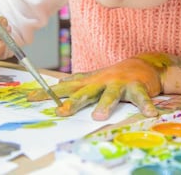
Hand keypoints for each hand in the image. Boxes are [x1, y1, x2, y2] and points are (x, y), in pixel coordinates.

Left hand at [27, 54, 164, 120]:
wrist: (143, 64)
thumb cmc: (114, 75)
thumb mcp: (94, 77)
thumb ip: (78, 81)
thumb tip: (58, 83)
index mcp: (90, 82)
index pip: (65, 87)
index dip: (48, 93)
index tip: (31, 98)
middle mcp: (102, 81)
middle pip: (85, 93)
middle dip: (73, 103)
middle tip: (61, 112)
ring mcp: (120, 83)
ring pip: (111, 94)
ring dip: (105, 105)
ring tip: (99, 116)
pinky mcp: (137, 86)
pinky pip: (141, 97)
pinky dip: (145, 105)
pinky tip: (149, 113)